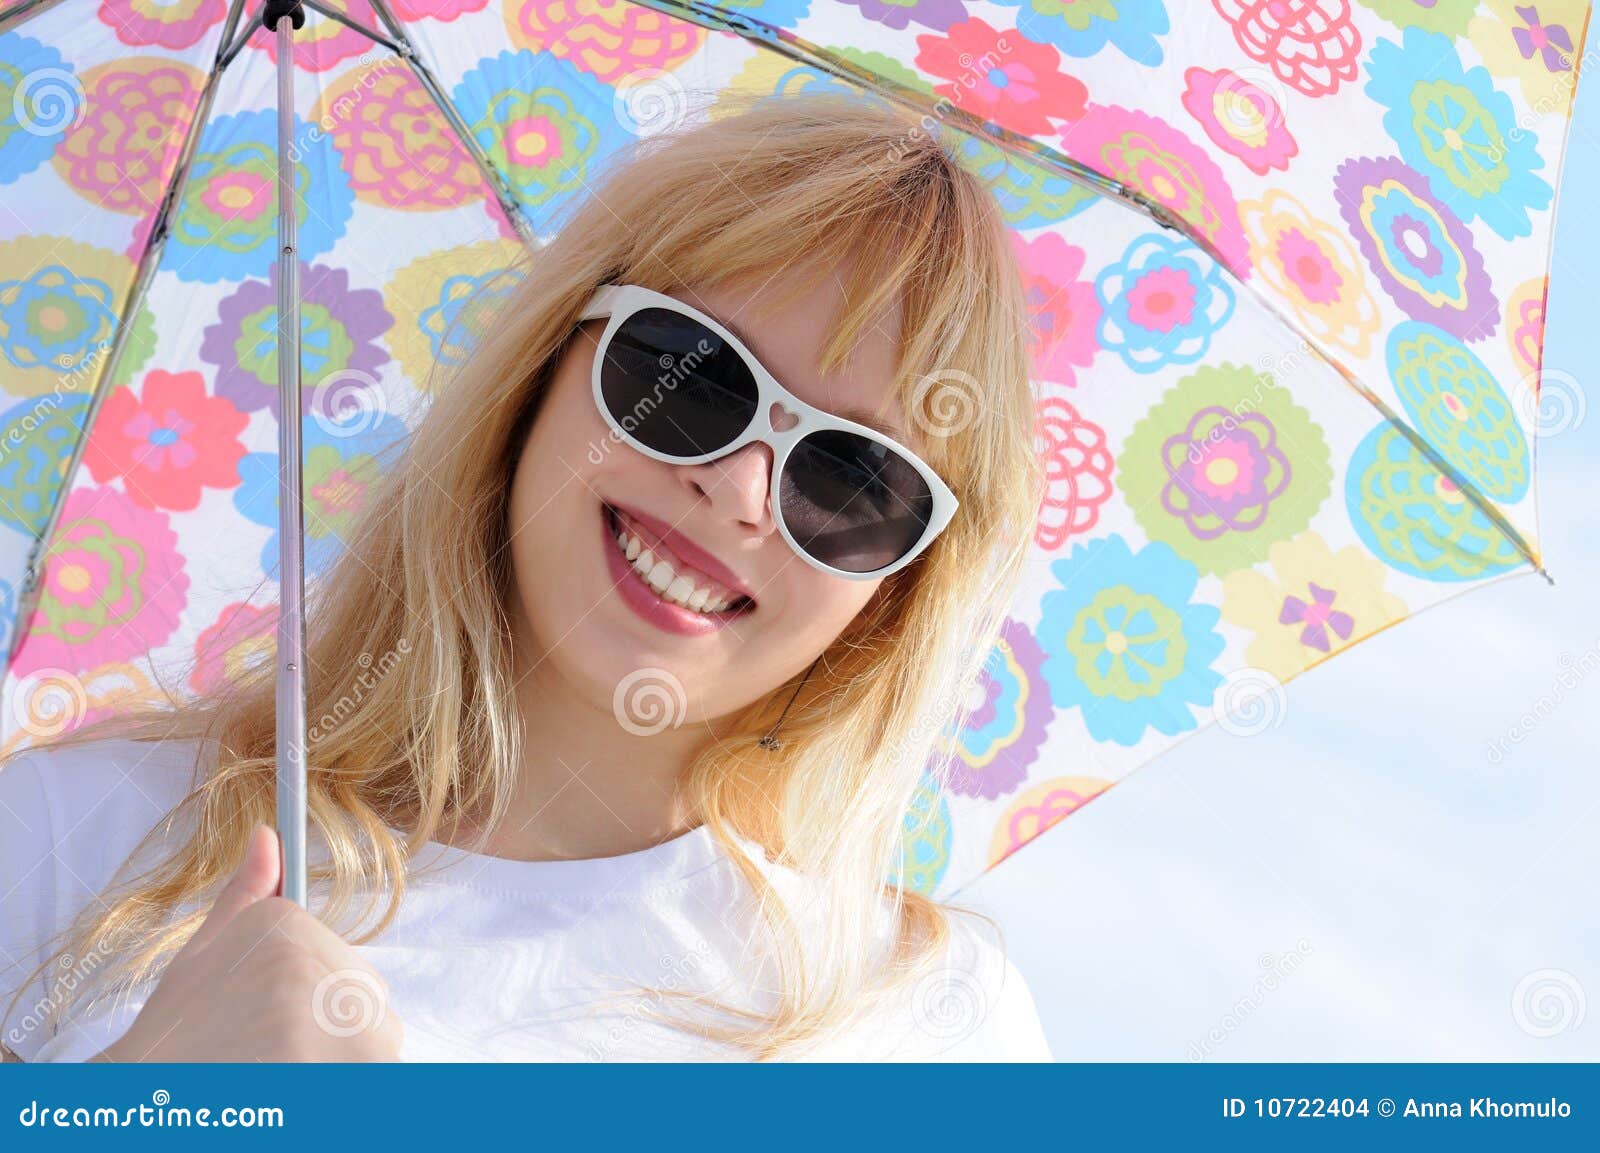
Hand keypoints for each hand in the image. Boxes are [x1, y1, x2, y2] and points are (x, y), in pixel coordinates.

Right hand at [94, 825, 401, 1061]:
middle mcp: (321, 969)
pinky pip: (376, 1069)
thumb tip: (268, 835)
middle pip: (358, 995)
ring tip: (278, 1069)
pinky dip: (345, 1079)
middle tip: (268, 1050)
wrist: (149, 1105)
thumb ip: (247, 897)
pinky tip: (294, 1087)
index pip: (336, 958)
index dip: (299, 997)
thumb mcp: (202, 959)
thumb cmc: (176, 1041)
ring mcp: (343, 1025)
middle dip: (324, 1025)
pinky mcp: (358, 1072)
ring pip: (372, 1035)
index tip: (269, 1018)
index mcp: (286, 930)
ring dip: (338, 1055)